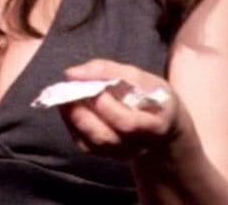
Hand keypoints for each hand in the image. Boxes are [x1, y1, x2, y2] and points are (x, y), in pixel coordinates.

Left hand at [55, 59, 190, 161]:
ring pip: (92, 144)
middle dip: (84, 115)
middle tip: (71, 91)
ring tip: (65, 96)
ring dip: (74, 118)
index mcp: (155, 126)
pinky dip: (72, 125)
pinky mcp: (105, 155)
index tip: (96, 89)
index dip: (109, 108)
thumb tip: (71, 73)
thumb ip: (108, 71)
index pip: (129, 124)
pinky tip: (68, 107)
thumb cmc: (153, 97)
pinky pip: (84, 144)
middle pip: (106, 138)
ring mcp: (120, 154)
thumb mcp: (142, 78)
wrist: (161, 126)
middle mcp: (137, 146)